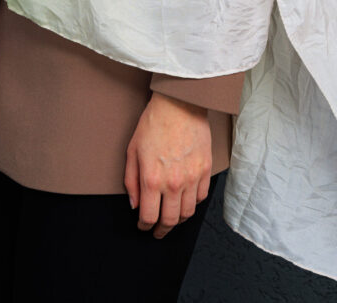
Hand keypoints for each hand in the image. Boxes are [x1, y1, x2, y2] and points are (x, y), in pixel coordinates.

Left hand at [124, 92, 211, 238]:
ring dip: (178, 220)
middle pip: (170, 220)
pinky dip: (193, 204)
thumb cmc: (153, 123)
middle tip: (158, 231)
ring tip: (172, 219)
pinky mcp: (205, 169)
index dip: (144, 226)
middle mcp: (173, 183)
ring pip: (188, 213)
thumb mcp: (132, 150)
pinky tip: (186, 201)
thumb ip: (131, 181)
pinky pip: (201, 197)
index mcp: (152, 179)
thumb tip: (135, 204)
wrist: (179, 104)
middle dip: (162, 230)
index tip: (143, 226)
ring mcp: (192, 177)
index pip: (149, 217)